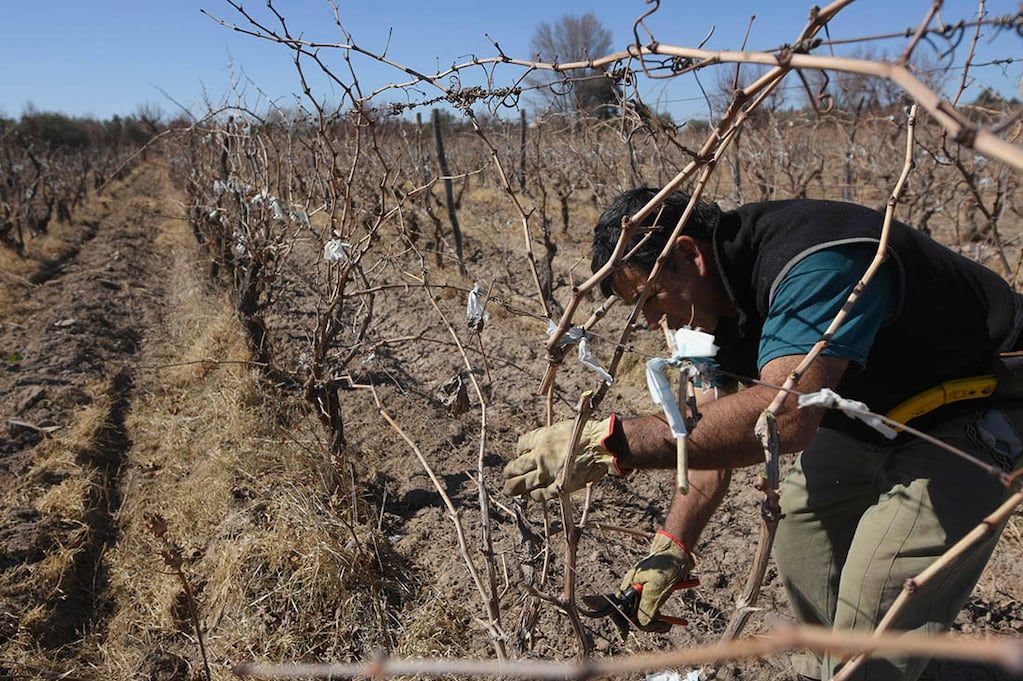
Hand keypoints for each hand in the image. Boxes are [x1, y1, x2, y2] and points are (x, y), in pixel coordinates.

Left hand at [503, 415, 628, 500]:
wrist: (601, 445)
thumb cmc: (585, 432)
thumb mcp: (561, 427)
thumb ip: (549, 437)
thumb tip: (541, 444)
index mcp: (541, 438)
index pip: (521, 445)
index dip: (519, 451)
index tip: (521, 454)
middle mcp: (540, 456)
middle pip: (516, 466)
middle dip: (510, 471)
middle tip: (507, 474)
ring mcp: (548, 472)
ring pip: (524, 483)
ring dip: (514, 487)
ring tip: (509, 489)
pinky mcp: (559, 485)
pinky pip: (541, 494)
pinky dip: (535, 495)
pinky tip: (532, 495)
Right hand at [618, 530, 695, 629]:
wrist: (677, 550)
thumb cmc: (665, 566)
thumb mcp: (656, 587)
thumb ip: (647, 606)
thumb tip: (642, 623)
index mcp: (630, 587)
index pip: (626, 612)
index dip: (637, 622)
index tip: (652, 625)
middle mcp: (634, 590)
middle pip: (637, 615)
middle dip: (651, 624)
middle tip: (666, 626)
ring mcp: (645, 591)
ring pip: (647, 614)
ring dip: (660, 621)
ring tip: (670, 624)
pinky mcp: (655, 592)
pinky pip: (656, 609)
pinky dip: (666, 617)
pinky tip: (679, 621)